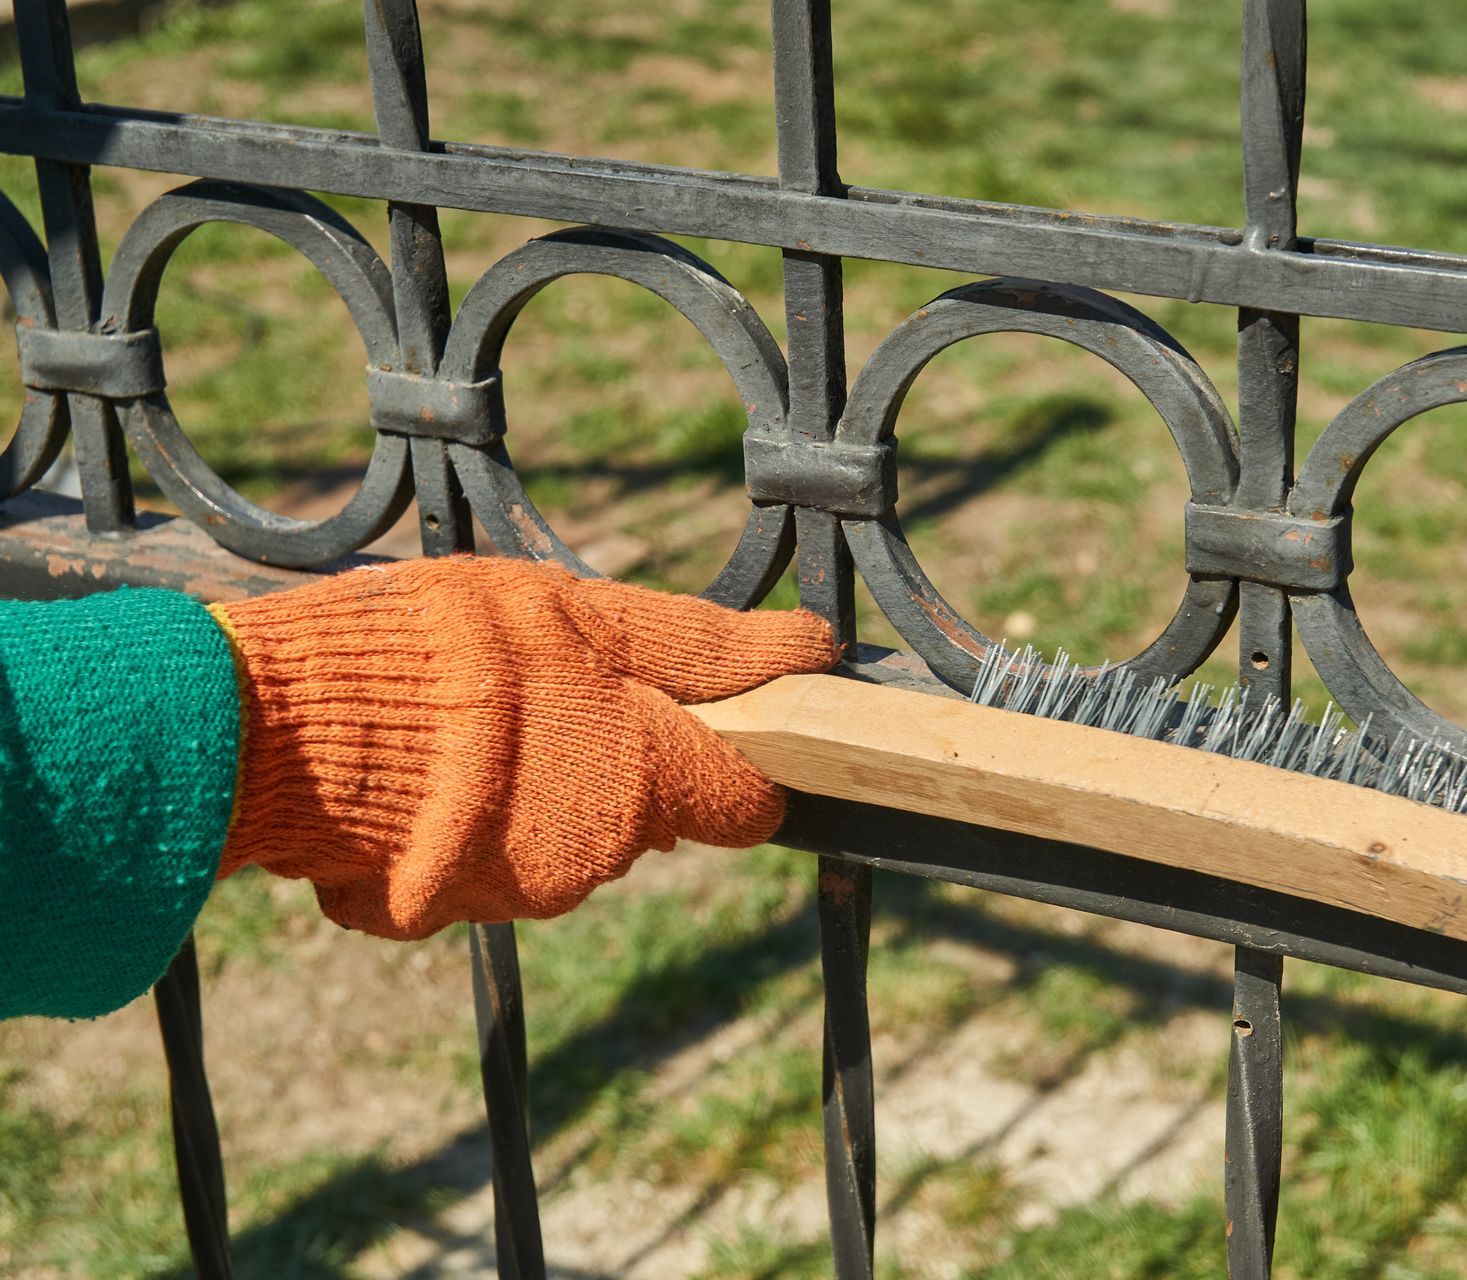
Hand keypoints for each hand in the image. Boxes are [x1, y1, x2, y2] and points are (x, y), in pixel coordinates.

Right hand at [210, 557, 838, 939]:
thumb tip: (813, 649)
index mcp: (646, 774)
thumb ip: (694, 644)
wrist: (279, 730)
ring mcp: (522, 889)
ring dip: (540, 798)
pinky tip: (423, 778)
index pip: (744, 803)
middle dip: (621, 769)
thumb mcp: (572, 610)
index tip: (705, 734)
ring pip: (568, 844)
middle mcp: (600, 851)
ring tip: (467, 732)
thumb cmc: (437, 646)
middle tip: (547, 701)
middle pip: (648, 819)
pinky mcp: (449, 910)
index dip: (735, 767)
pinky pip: (488, 868)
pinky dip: (470, 831)